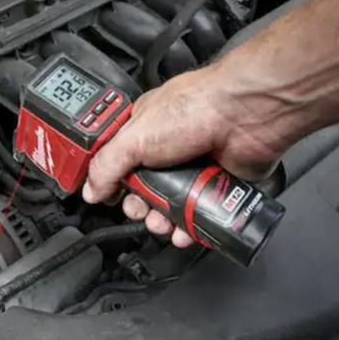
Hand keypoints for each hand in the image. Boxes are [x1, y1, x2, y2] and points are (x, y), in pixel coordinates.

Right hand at [82, 64, 289, 246]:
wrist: (248, 114)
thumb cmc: (197, 107)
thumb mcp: (135, 136)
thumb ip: (107, 165)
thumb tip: (90, 190)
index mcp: (143, 130)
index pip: (117, 163)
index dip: (111, 184)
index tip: (109, 199)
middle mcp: (168, 147)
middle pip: (143, 189)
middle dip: (138, 207)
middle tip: (140, 210)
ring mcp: (194, 165)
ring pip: (170, 205)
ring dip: (162, 221)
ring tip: (162, 224)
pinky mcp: (217, 182)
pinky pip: (199, 213)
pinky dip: (190, 228)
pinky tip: (185, 232)